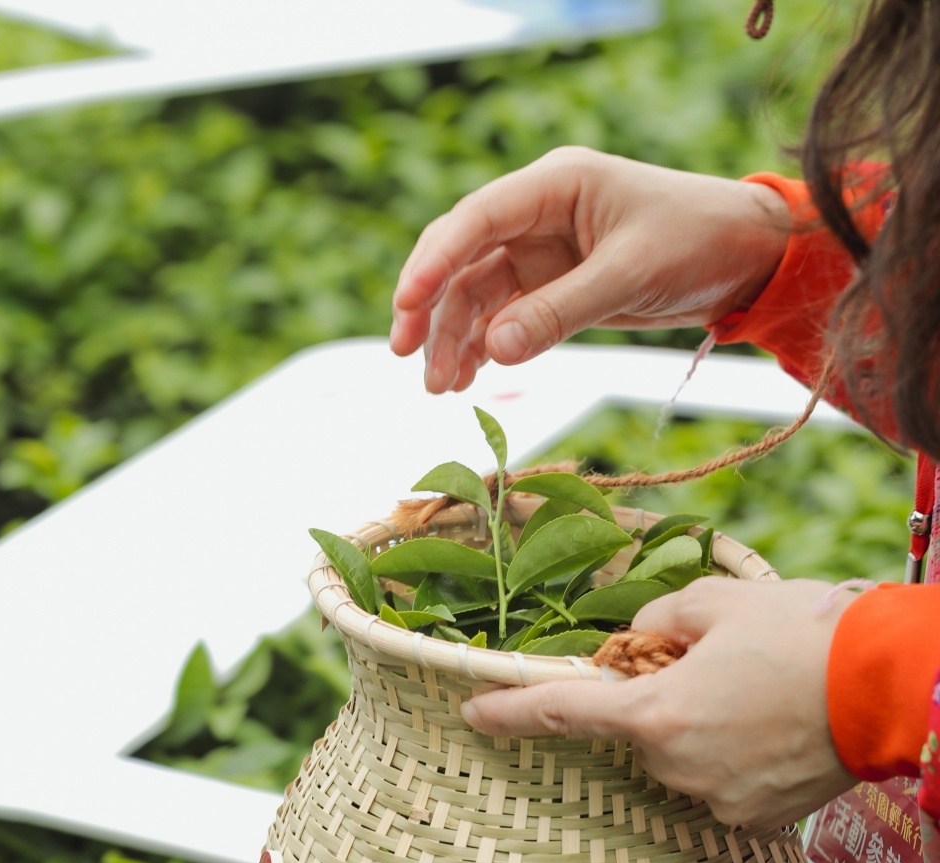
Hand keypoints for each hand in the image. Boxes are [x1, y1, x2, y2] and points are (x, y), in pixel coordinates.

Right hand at [391, 148, 788, 392]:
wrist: (745, 257)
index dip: (434, 263)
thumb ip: (560, 312)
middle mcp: (540, 214)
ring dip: (455, 339)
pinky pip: (505, 316)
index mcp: (556, 186)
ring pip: (478, 295)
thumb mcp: (629, 276)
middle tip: (409, 359)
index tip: (406, 307)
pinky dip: (485, 346)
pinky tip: (469, 377)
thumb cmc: (697, 243)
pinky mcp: (555, 286)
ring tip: (443, 388)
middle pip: (463, 259)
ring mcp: (544, 252)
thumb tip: (493, 350)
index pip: (476, 219)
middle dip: (431, 309)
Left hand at [460, 578, 861, 827]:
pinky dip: (740, 756)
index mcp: (656, 713)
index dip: (510, 710)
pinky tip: (781, 727)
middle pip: (642, 732)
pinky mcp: (756, 821)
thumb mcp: (719, 600)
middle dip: (666, 698)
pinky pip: (724, 783)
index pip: (561, 711)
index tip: (473, 711)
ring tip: (768, 691)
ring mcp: (717, 800)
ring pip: (686, 758)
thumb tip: (638, 642)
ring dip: (708, 727)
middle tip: (724, 663)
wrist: (893, 684)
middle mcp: (677, 768)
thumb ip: (659, 621)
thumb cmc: (805, 632)